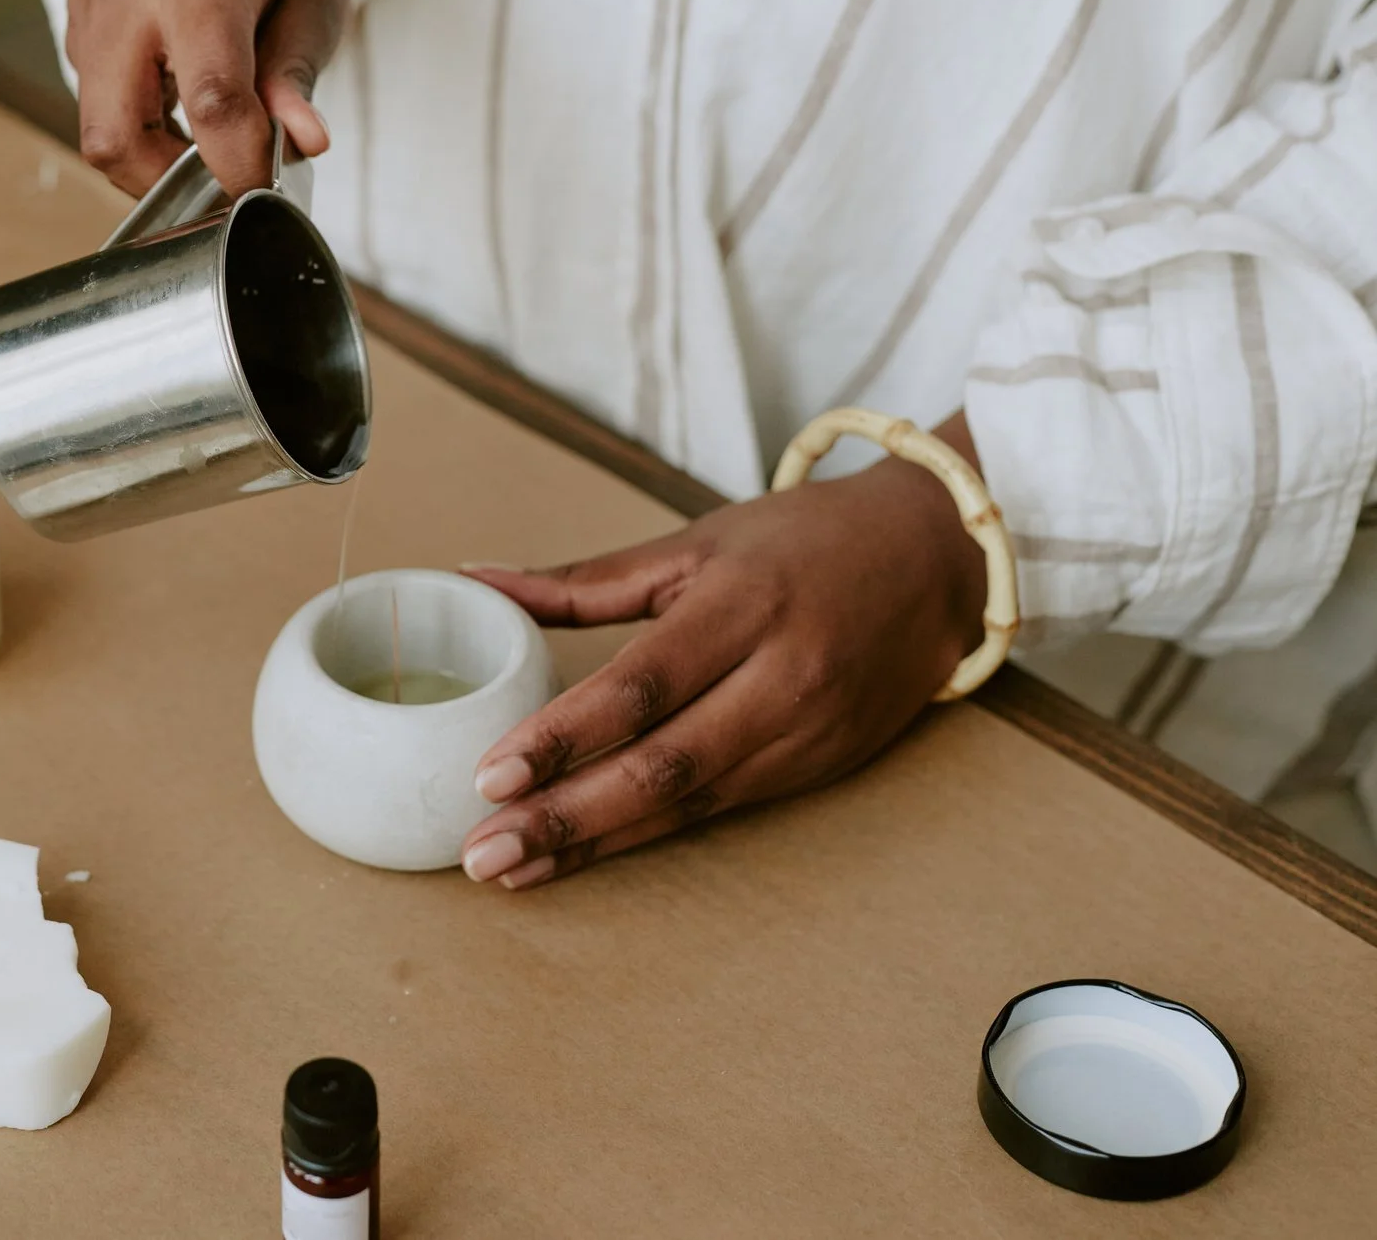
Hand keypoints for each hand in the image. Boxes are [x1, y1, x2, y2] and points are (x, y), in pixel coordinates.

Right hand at [63, 0, 347, 195]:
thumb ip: (297, 74)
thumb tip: (301, 146)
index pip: (212, 102)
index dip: (239, 166)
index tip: (266, 197)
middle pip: (117, 137)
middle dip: (172, 184)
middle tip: (228, 180)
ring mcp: (91, 7)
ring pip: (98, 134)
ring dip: (155, 162)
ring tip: (214, 139)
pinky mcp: (77, 22)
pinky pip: (95, 108)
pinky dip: (141, 131)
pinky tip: (183, 105)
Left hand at [457, 420, 988, 889]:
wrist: (936, 561)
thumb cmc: (801, 542)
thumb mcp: (694, 543)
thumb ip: (585, 578)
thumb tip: (476, 578)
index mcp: (742, 606)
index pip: (641, 685)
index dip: (565, 735)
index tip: (492, 773)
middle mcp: (780, 678)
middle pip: (661, 764)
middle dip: (566, 815)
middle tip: (485, 849)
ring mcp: (804, 732)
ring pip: (687, 803)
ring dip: (595, 843)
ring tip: (514, 870)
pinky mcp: (817, 768)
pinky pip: (717, 811)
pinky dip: (643, 837)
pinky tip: (583, 854)